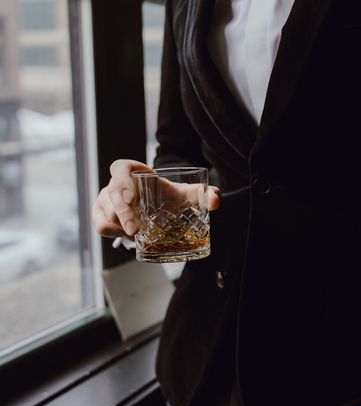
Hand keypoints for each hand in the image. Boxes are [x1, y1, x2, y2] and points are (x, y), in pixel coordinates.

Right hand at [93, 159, 220, 238]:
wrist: (159, 208)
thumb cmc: (168, 197)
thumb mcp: (186, 194)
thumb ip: (202, 194)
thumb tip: (215, 200)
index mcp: (133, 171)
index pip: (119, 168)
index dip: (122, 180)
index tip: (133, 197)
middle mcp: (116, 184)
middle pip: (111, 194)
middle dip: (123, 213)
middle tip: (137, 230)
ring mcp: (106, 200)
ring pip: (106, 213)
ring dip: (120, 226)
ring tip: (138, 234)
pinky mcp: (102, 215)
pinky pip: (100, 225)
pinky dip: (113, 233)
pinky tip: (128, 237)